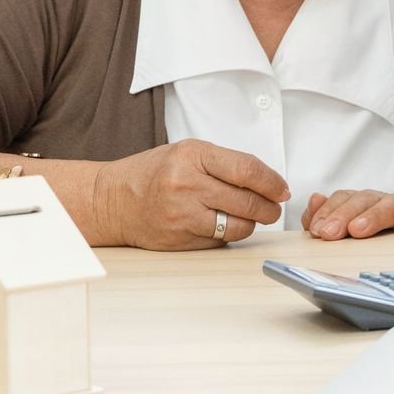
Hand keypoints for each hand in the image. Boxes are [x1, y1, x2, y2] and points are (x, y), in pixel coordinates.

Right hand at [92, 138, 288, 249]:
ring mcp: (181, 214)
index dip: (272, 182)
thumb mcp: (189, 153)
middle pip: (247, 201)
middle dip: (269, 208)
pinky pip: (219, 240)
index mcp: (193, 156)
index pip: (247, 170)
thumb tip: (268, 182)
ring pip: (237, 226)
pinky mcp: (178, 239)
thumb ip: (225, 163)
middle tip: (274, 208)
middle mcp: (187, 185)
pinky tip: (222, 224)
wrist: (110, 200)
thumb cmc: (153, 173)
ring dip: (252, 223)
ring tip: (250, 217)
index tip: (283, 189)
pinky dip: (228, 234)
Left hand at [301, 190, 393, 239]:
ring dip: (373, 215)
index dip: (328, 211)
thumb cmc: (377, 245)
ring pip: (390, 203)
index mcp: (364, 206)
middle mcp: (385, 204)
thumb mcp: (346, 235)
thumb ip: (327, 218)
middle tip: (329, 234)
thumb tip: (315, 198)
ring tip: (358, 229)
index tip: (316, 230)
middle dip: (343, 215)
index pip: (345, 198)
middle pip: (364, 200)